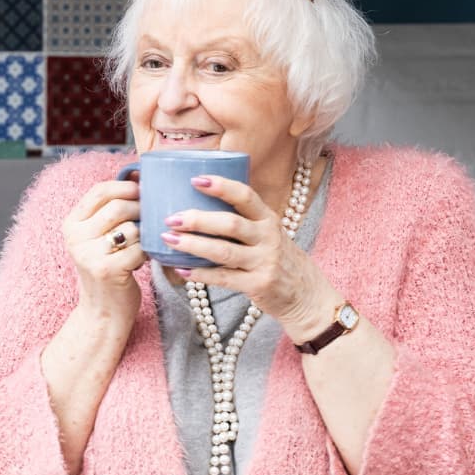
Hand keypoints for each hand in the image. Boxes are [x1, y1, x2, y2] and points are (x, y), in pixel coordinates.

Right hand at [62, 179, 144, 320]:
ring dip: (145, 234)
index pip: (99, 191)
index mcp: (71, 224)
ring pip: (131, 228)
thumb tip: (137, 172)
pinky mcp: (107, 270)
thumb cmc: (108, 268)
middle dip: (141, 209)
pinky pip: (139, 249)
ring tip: (143, 243)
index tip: (142, 190)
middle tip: (151, 218)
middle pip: (117, 206)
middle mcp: (75, 238)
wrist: (102, 312)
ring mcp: (89, 255)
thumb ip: (112, 208)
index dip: (125, 186)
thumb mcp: (100, 236)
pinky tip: (143, 260)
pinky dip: (147, 253)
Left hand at [159, 174, 337, 339]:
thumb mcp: (268, 234)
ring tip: (169, 240)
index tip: (195, 180)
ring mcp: (263, 262)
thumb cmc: (278, 259)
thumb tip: (197, 207)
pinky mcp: (257, 285)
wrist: (306, 294)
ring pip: (223, 251)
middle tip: (171, 218)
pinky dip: (200, 274)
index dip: (221, 186)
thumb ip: (243, 221)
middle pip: (230, 223)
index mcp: (268, 219)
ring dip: (193, 245)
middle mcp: (268, 237)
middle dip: (198, 219)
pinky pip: (223, 278)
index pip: (245, 196)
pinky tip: (181, 269)